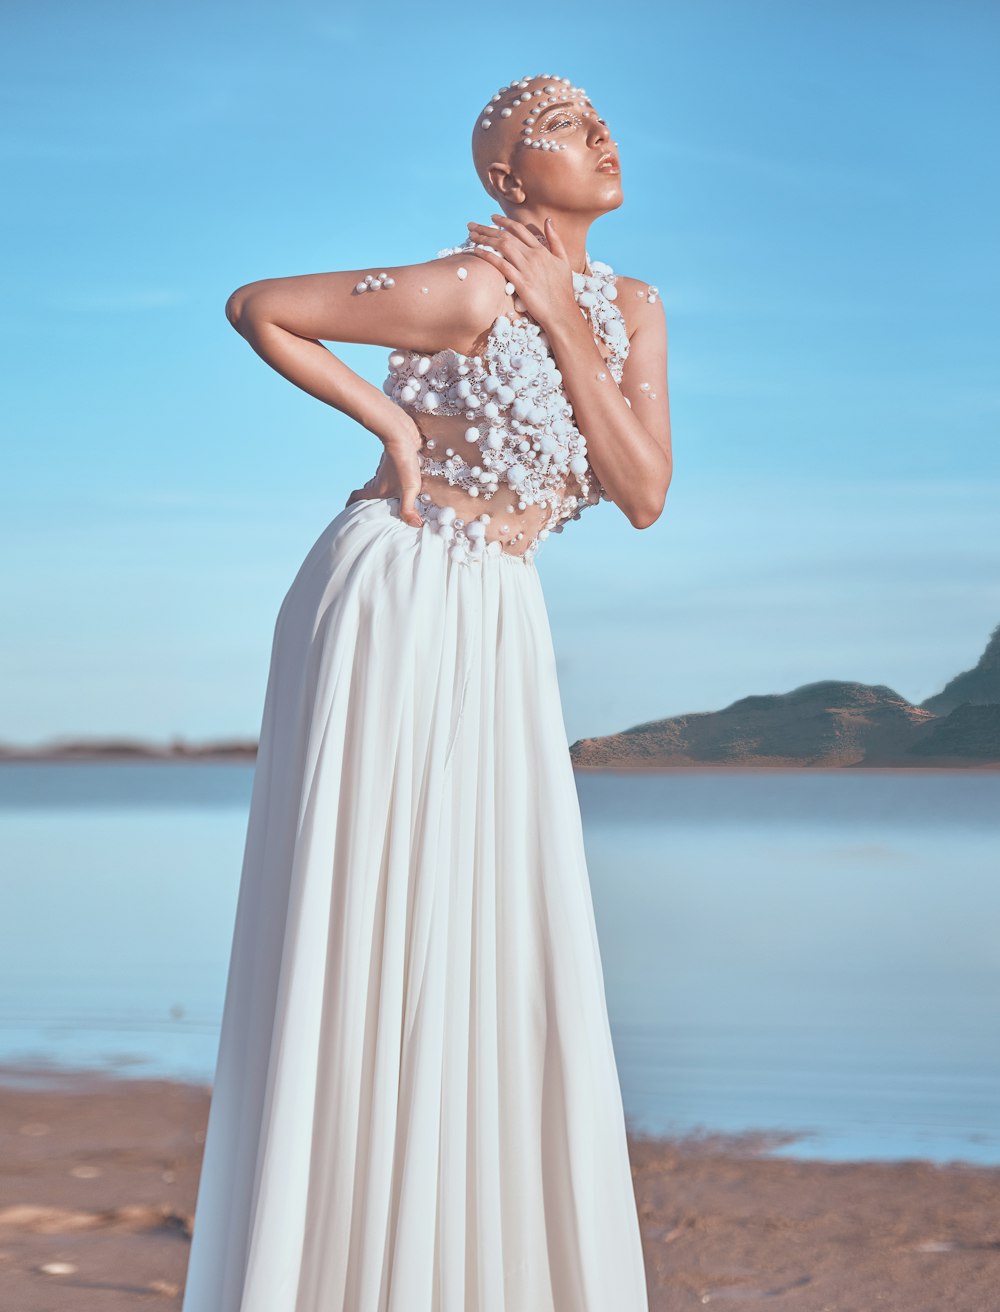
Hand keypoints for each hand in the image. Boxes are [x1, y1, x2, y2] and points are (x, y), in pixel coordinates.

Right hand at [344, 425, 423, 527]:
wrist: (402, 434)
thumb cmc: (403, 462)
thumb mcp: (409, 489)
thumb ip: (409, 508)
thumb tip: (414, 525)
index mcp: (376, 489)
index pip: (356, 497)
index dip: (351, 505)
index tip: (350, 512)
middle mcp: (378, 480)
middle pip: (367, 492)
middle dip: (370, 502)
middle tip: (378, 511)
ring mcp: (386, 471)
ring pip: (379, 483)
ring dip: (384, 491)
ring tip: (396, 501)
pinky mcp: (396, 462)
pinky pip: (391, 474)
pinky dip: (395, 480)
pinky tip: (408, 483)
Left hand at [465, 213, 578, 330]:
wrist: (561, 311)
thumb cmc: (563, 289)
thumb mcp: (563, 260)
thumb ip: (555, 239)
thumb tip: (548, 220)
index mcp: (541, 250)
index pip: (519, 229)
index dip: (504, 221)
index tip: (492, 218)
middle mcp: (533, 256)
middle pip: (506, 236)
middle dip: (486, 228)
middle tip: (472, 225)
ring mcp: (526, 268)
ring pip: (502, 246)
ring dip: (484, 239)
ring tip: (471, 235)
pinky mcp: (520, 282)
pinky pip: (501, 265)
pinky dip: (488, 255)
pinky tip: (477, 251)